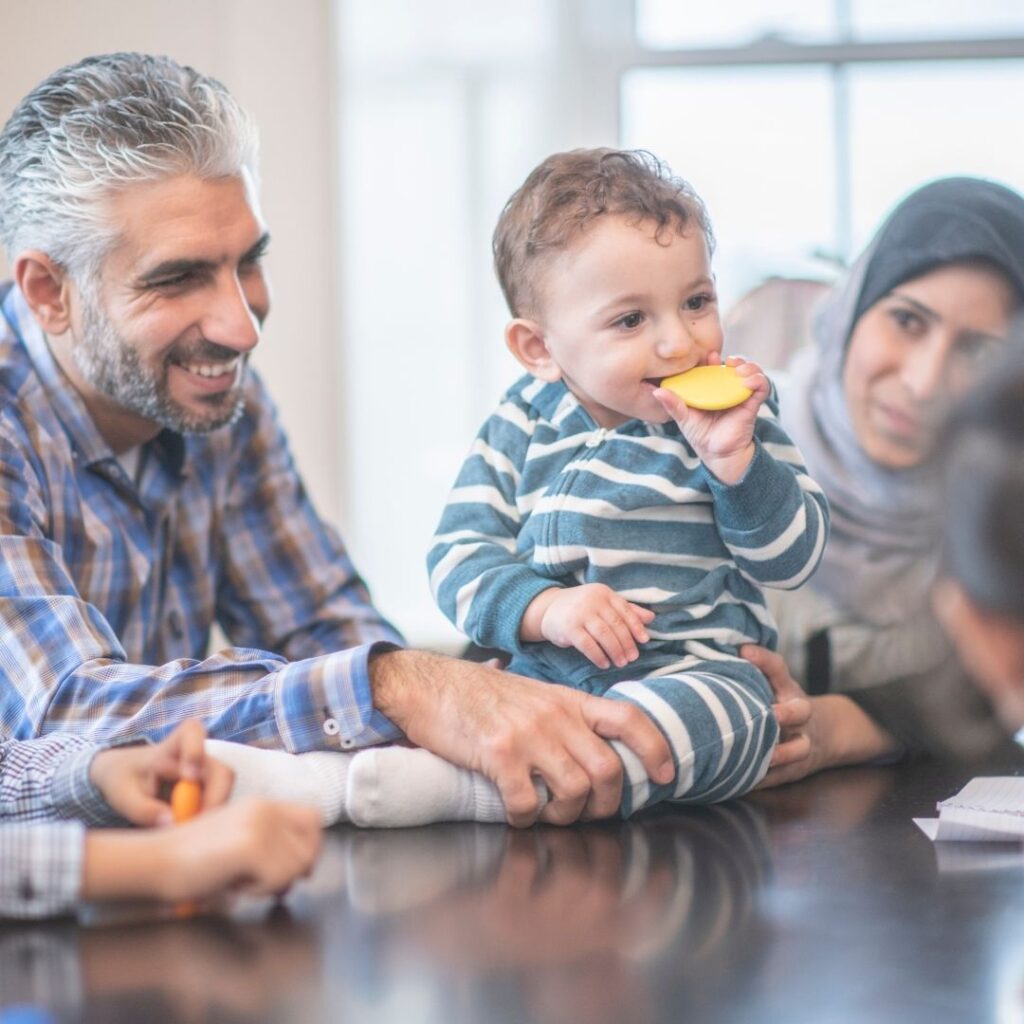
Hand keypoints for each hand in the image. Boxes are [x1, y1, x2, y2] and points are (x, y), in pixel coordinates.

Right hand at [82, 798, 322, 903]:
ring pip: (297, 866)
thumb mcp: (239, 840)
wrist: (154, 860)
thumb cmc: (191, 860)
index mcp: (263, 804)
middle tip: (263, 882)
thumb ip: (272, 844)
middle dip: (295, 870)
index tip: (292, 869)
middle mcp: (265, 808)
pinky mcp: (251, 846)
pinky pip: (278, 880)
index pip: (313, 818)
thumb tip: (306, 866)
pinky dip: (259, 891)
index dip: (309, 846)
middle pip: (311, 845)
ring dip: (273, 883)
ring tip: (242, 881)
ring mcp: (260, 825)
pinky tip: (234, 885)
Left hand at [89, 720, 234, 825]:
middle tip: (193, 825)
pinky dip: (205, 820)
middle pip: (222, 773)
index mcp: (174, 743)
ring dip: (209, 814)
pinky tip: (185, 829)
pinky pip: (219, 806)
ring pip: (224, 793)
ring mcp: (209, 773)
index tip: (189, 776)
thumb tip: (172, 823)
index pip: (193, 733)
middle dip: (213, 800)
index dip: (196, 752)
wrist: (128, 779)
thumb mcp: (124, 795)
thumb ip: (144, 809)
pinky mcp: (212, 791)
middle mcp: (200, 754)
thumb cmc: (125, 780)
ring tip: (182, 829)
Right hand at [370, 650, 674, 826]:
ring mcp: (528, 734)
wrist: (428, 684)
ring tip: (545, 813)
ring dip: (564, 815)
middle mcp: (555, 715)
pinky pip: (526, 803)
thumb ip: (564, 716)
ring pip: (574, 791)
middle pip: (608, 770)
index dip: (654, 748)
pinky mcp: (498, 754)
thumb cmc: (479, 695)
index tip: (664, 774)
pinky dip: (524, 818)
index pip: (629, 718)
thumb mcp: (533, 694)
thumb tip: (593, 749)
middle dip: (605, 804)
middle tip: (586, 812)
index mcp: (567, 700)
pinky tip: (513, 812)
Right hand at [521, 584, 654, 668]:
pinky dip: (598, 656)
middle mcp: (592, 600)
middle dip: (626, 643)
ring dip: (615, 651)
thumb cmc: (582, 608)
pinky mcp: (569, 628)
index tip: (644, 641)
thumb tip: (651, 618)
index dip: (636, 626)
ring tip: (621, 663)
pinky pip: (588, 645)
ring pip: (604, 635)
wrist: (549, 609)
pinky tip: (604, 663)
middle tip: (632, 658)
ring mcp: (580, 613)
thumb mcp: (603, 604)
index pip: (624, 610)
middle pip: (616, 624)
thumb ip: (626, 610)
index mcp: (603, 593)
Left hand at [653, 353, 769, 483]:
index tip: (710, 356)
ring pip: (752, 371)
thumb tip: (657, 391)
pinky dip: (759, 380)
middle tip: (728, 361)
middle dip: (736, 359)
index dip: (713, 359)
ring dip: (749, 366)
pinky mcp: (752, 404)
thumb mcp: (684, 418)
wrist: (717, 455)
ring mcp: (741, 395)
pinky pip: (762, 387)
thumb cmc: (700, 435)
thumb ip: (673, 404)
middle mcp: (728, 389)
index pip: (715, 367)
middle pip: (737, 365)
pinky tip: (749, 382)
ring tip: (739, 370)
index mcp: (712, 388)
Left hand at [741, 644, 898, 786]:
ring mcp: (801, 742)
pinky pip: (781, 777)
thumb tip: (709, 651)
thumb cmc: (781, 703)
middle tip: (772, 714)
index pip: (779, 668)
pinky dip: (764, 780)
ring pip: (799, 749)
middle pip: (801, 710)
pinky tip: (741, 781)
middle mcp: (798, 714)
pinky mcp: (794, 769)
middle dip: (787, 713)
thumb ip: (749, 672)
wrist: (822, 736)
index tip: (744, 650)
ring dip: (782, 753)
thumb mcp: (773, 684)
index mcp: (787, 689)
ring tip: (765, 756)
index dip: (764, 659)